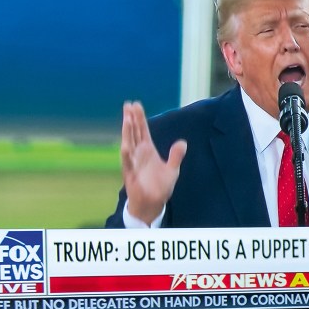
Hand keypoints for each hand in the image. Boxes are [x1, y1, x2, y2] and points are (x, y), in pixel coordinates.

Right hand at [119, 101, 186, 224]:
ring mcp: (133, 163)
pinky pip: (128, 163)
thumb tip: (182, 142)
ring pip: (129, 144)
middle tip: (129, 104)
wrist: (153, 204)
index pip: (143, 131)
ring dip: (127, 132)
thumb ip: (176, 156)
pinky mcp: (131, 175)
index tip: (136, 105)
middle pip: (134, 133)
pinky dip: (127, 155)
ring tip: (127, 119)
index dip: (140, 118)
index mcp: (147, 151)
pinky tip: (125, 145)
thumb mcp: (172, 170)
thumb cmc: (160, 187)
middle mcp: (138, 154)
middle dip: (131, 119)